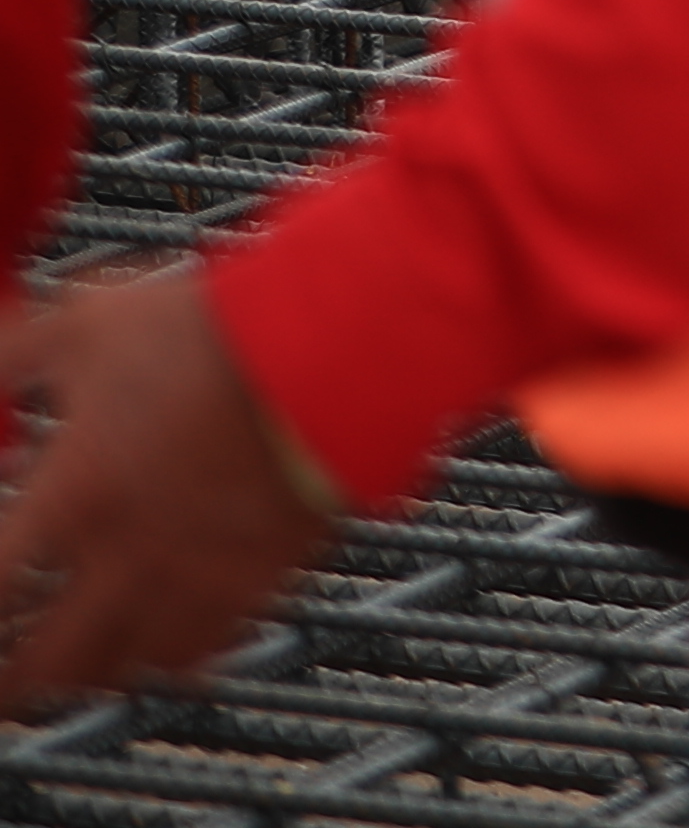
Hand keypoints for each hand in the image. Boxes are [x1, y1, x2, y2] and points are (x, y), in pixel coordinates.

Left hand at [0, 266, 340, 714]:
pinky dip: (162, 659)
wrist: (336, 345)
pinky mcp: (255, 579)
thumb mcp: (86, 324)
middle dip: (12, 683)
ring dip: (80, 675)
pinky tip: (150, 642)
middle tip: (4, 681)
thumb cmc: (213, 332)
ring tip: (65, 670)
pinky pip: (196, 654)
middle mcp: (125, 556)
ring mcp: (194, 576)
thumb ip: (9, 358)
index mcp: (72, 496)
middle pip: (44, 665)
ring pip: (117, 671)